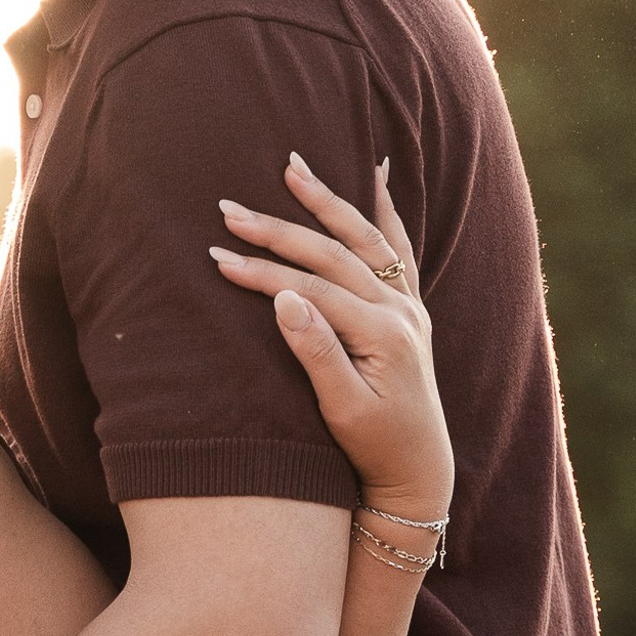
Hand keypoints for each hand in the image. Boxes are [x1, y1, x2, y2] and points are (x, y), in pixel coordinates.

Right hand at [211, 156, 452, 525]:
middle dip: (277, 229)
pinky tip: (377, 173)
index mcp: (383, 333)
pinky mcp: (409, 306)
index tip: (218, 258)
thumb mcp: (343, 410)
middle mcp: (401, 310)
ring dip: (326, 201)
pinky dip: (385, 208)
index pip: (312, 289)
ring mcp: (408, 304)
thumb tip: (285, 299)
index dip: (263, 272)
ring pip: (364, 238)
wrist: (417, 469)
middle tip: (228, 208)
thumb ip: (318, 353)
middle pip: (332, 253)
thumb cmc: (374, 446)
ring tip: (292, 166)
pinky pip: (397, 246)